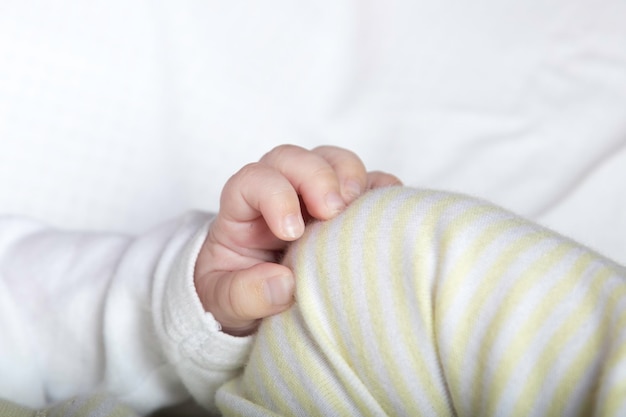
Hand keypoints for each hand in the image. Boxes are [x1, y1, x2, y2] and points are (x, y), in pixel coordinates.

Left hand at [194, 145, 400, 335]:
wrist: (253, 299)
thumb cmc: (236, 293)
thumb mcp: (225, 302)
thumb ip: (243, 295)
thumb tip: (283, 285)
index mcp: (241, 211)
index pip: (253, 180)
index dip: (274, 195)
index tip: (291, 232)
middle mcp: (278, 193)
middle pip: (292, 158)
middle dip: (315, 176)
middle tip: (333, 210)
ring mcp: (312, 195)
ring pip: (330, 160)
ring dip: (348, 174)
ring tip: (357, 205)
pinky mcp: (345, 207)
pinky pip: (367, 182)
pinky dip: (380, 188)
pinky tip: (388, 209)